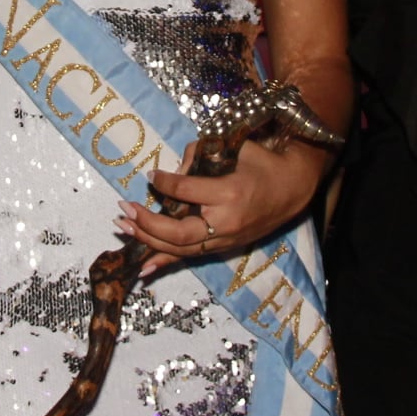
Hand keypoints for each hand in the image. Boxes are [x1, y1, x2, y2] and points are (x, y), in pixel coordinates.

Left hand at [117, 137, 328, 276]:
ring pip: (180, 248)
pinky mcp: (223, 248)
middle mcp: (226, 222)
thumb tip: (172, 172)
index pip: (186, 191)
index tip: (151, 175)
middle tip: (125, 209)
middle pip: (179, 231)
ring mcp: (224, 239)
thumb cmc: (261, 163)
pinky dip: (165, 262)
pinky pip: (189, 257)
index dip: (164, 183)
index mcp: (229, 193)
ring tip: (124, 228)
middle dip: (148, 222)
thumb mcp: (235, 148)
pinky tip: (142, 268)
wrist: (292, 189)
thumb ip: (200, 154)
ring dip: (148, 240)